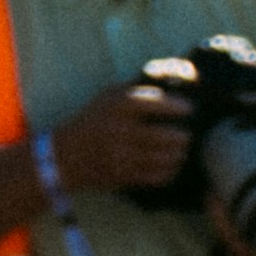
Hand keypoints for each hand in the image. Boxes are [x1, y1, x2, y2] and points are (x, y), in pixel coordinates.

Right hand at [49, 80, 200, 196]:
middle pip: (166, 136)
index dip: (176, 106)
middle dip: (182, 136)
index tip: (189, 108)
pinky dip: (170, 170)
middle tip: (187, 134)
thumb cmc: (94, 119)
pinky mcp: (124, 176)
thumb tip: (172, 79)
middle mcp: (120, 130)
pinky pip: (158, 176)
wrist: (66, 155)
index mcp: (117, 106)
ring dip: (178, 154)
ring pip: (166, 158)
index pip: (155, 103)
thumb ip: (138, 89)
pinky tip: (170, 164)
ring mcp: (122, 156)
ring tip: (181, 149)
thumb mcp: (108, 96)